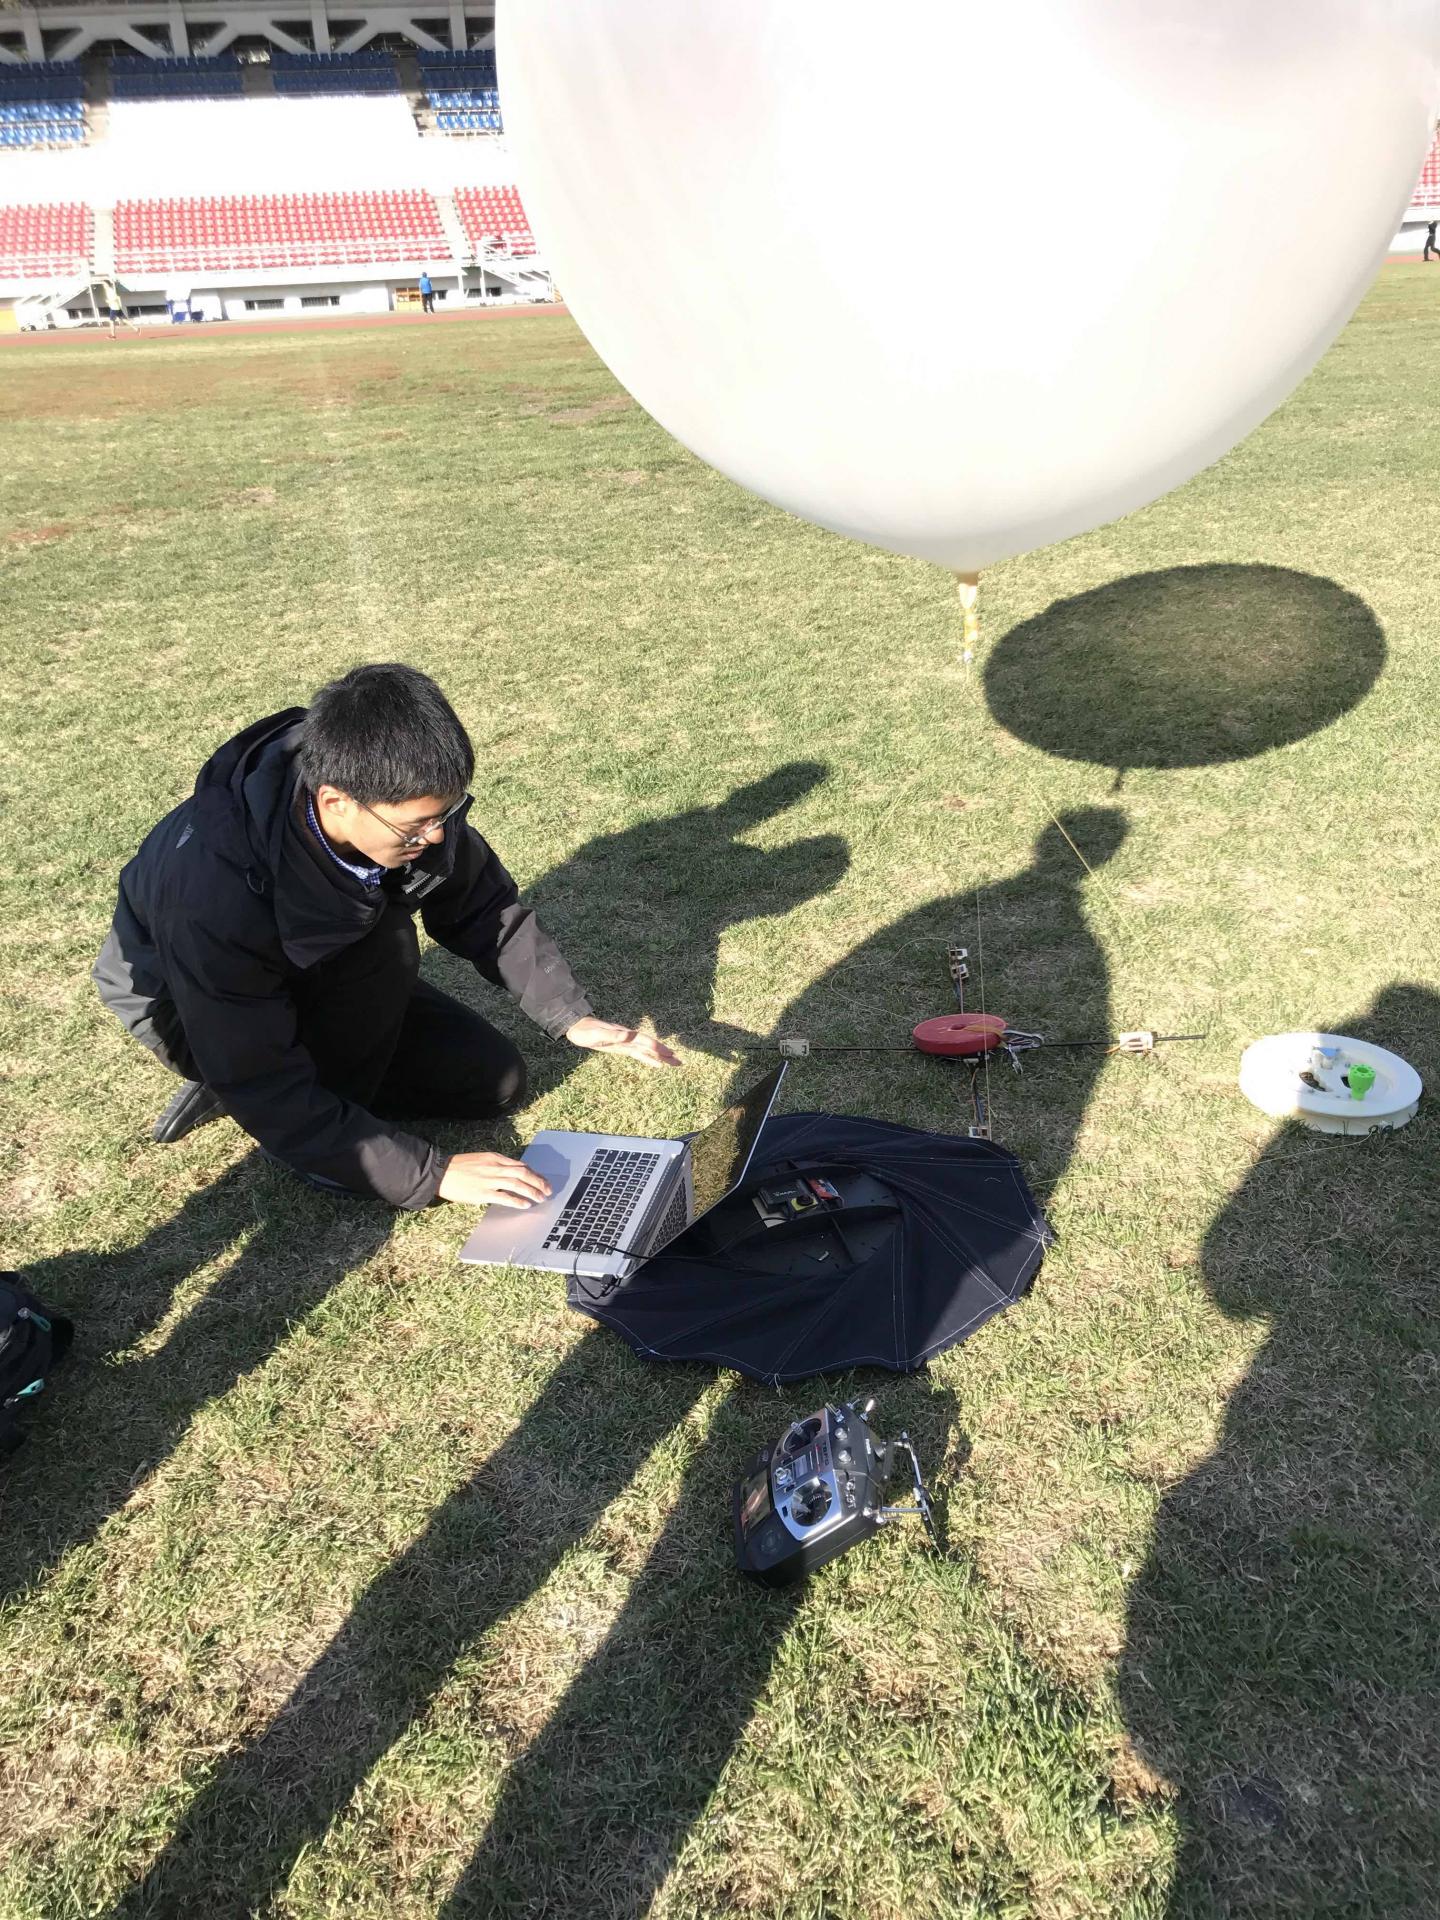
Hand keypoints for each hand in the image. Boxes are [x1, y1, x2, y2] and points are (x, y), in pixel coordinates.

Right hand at [438, 1151, 551, 1208]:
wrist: (441, 1172)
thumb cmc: (460, 1167)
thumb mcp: (482, 1159)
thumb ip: (497, 1165)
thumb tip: (514, 1175)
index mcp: (495, 1158)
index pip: (521, 1165)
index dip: (535, 1174)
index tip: (543, 1181)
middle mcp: (495, 1167)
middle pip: (523, 1174)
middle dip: (538, 1182)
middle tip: (548, 1190)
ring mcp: (489, 1180)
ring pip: (517, 1184)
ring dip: (532, 1192)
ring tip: (541, 1198)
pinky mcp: (483, 1193)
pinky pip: (504, 1197)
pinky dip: (517, 1201)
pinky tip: (525, 1204)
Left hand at [565, 1017, 681, 1068]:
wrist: (578, 1027)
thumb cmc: (586, 1031)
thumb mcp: (597, 1034)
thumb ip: (612, 1034)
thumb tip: (628, 1035)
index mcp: (625, 1035)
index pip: (644, 1041)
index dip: (656, 1047)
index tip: (669, 1053)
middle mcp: (629, 1039)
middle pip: (650, 1046)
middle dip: (664, 1053)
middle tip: (679, 1061)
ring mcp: (626, 1044)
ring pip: (647, 1051)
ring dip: (661, 1057)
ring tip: (675, 1063)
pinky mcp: (622, 1048)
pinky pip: (639, 1055)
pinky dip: (649, 1059)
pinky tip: (657, 1064)